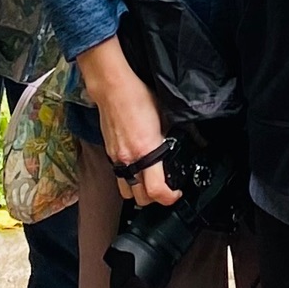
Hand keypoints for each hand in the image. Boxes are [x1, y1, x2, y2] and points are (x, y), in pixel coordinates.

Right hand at [76, 36, 178, 205]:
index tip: (176, 193)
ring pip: (127, 191)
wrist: (113, 88)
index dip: (169, 197)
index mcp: (146, 149)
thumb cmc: (138, 96)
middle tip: (165, 188)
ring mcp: (117, 159)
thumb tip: (179, 141)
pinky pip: (118, 176)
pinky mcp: (109, 154)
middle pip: (140, 198)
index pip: (156, 190)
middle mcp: (129, 159)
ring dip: (139, 191)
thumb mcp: (163, 114)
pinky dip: (128, 178)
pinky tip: (137, 166)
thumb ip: (169, 133)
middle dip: (155, 199)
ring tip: (149, 181)